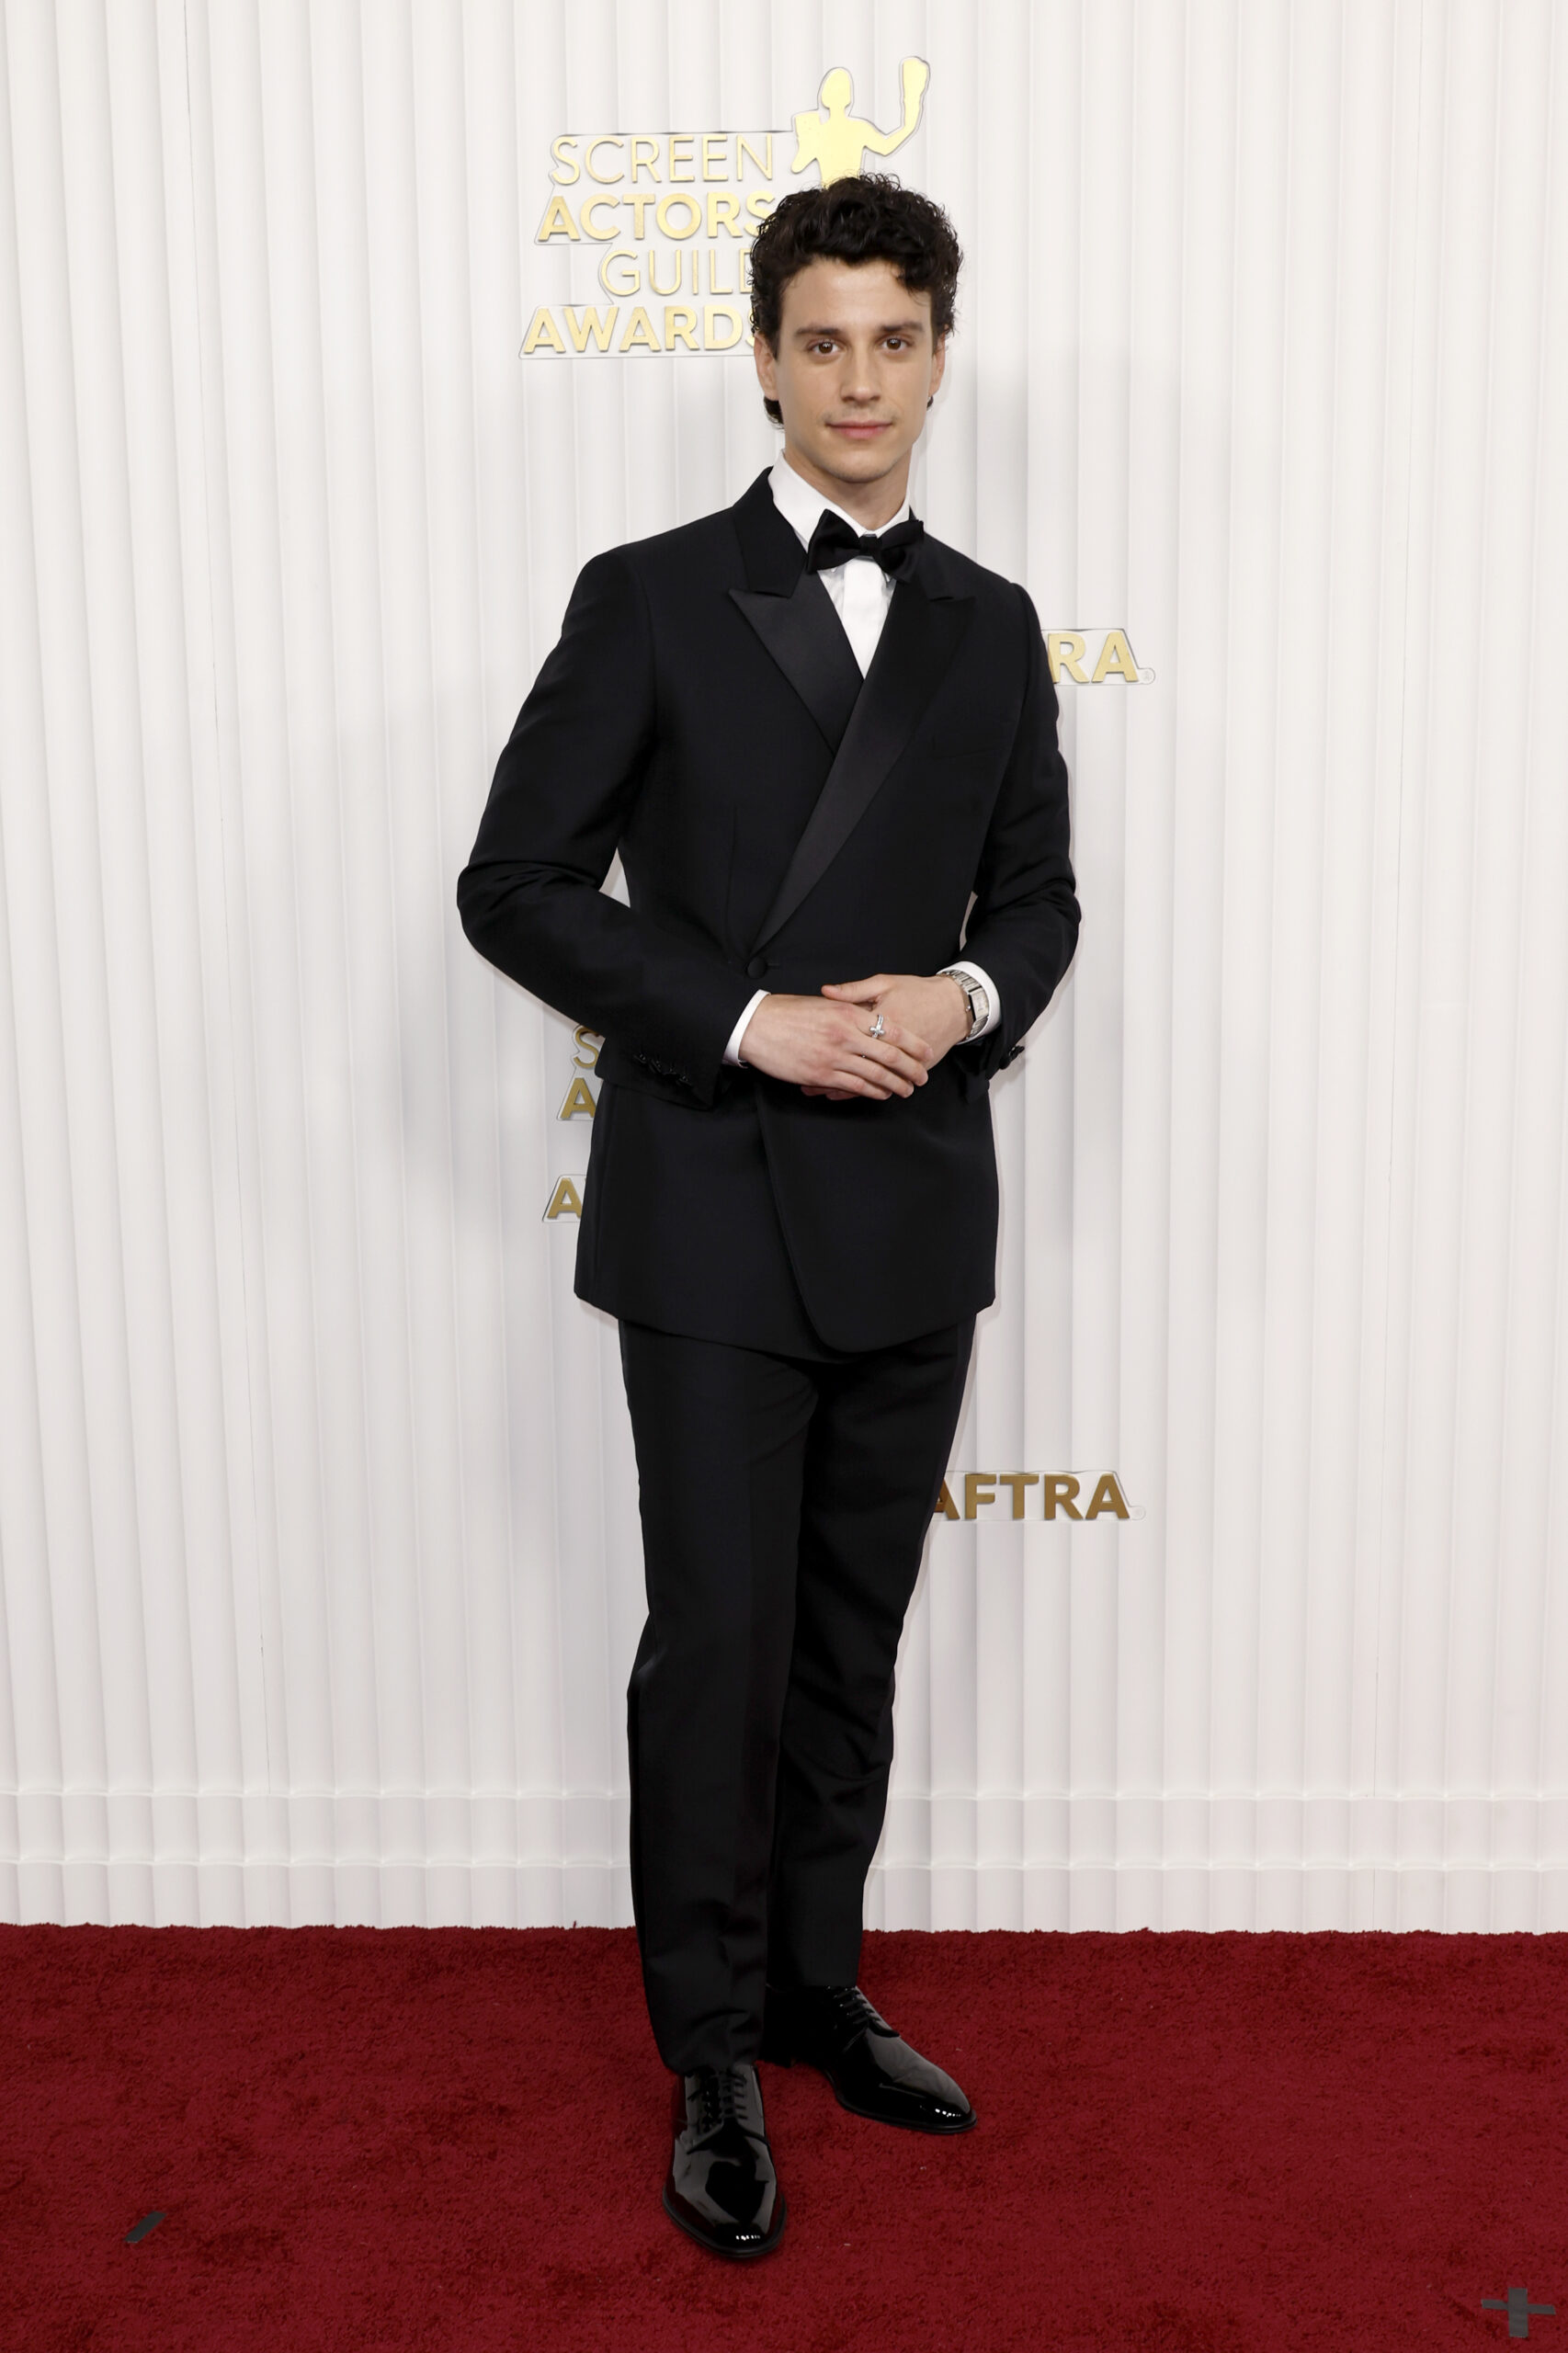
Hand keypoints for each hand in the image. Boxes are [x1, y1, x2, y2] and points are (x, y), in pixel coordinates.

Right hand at [736, 990, 932, 1100]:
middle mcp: (846, 1035)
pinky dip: (872, 1092)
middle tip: (923, 1076)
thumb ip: (849, 1009)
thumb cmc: (787, 1012)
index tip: (926, 1052)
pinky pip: (855, 1086)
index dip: (913, 1044)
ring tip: (907, 1089)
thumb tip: (869, 1016)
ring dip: (896, 1085)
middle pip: (890, 1056)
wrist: (756, 1025)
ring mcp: (834, 1056)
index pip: (892, 1030)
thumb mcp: (824, 1003)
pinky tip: (882, 1094)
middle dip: (911, 1069)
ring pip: (876, 1075)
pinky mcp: (821, 1074)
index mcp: (849, 1013)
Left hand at [804, 972, 969, 1100]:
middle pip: (854, 1061)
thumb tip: (826, 991)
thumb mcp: (885, 983)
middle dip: (828, 1071)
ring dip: (842, 1087)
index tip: (804, 1049)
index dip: (825, 1045)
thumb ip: (854, 990)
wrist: (954, 1006)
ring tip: (817, 1090)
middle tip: (803, 1078)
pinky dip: (863, 1092)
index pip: (848, 1035)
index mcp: (881, 1020)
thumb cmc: (917, 991)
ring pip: (867, 1079)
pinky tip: (846, 1095)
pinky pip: (884, 1085)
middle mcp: (890, 1044)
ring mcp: (902, 1060)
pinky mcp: (912, 1069)